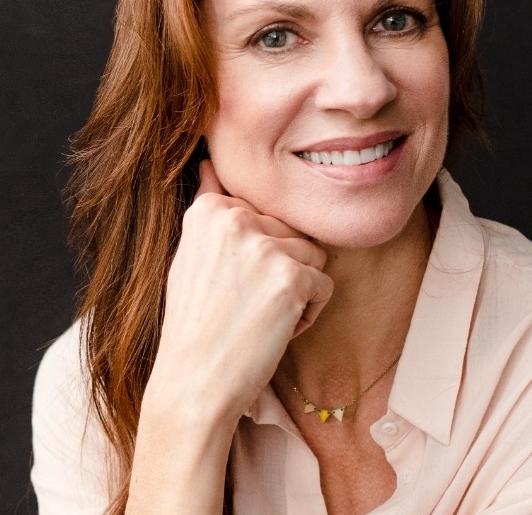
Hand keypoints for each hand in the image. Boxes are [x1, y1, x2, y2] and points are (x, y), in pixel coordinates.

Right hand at [148, 159, 332, 425]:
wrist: (192, 384)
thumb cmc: (195, 324)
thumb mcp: (191, 254)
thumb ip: (209, 206)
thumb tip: (208, 162)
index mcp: (209, 209)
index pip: (267, 218)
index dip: (257, 257)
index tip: (230, 285)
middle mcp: (236, 218)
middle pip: (293, 234)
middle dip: (281, 271)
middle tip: (246, 306)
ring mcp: (264, 247)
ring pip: (313, 258)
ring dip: (297, 291)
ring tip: (260, 316)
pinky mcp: (291, 277)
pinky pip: (325, 286)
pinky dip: (308, 313)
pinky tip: (274, 330)